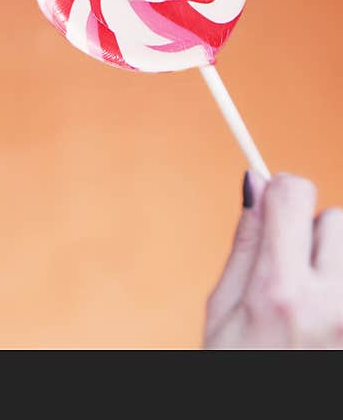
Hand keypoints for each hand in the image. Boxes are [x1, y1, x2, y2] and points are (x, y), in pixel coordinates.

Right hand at [203, 171, 342, 348]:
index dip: (281, 191)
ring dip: (337, 263)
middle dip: (312, 236)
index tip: (276, 205)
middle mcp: (333, 305)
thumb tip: (255, 181)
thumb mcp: (223, 312)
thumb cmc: (239, 372)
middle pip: (335, 219)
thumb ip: (246, 244)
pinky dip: (342, 285)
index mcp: (281, 294)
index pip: (295, 195)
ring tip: (319, 303)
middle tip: (293, 277)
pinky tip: (331, 320)